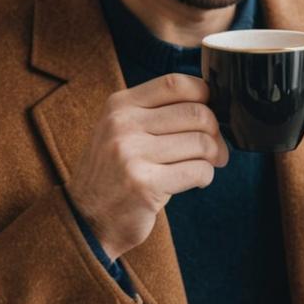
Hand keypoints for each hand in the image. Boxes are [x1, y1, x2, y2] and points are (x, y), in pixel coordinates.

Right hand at [67, 73, 229, 259]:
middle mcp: (123, 125)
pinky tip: (198, 180)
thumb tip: (211, 102)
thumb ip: (157, 111)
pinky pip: (197, 170)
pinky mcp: (144, 185)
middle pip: (196, 113)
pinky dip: (206, 176)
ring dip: (214, 156)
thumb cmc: (116, 172)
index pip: (175, 83)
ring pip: (201, 142)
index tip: (211, 110)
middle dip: (216, 132)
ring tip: (208, 164)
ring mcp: (131, 154)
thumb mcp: (123, 130)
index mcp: (119, 105)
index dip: (204, 94)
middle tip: (217, 148)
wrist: (87, 220)